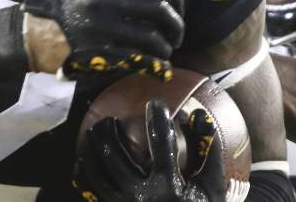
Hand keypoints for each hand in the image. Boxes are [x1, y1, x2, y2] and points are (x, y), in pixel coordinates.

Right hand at [21, 0, 184, 79]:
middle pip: (159, 10)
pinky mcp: (101, 53)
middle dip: (176, 24)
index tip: (177, 6)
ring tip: (166, 48)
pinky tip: (161, 68)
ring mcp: (103, 29)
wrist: (40, 29)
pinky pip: (139, 60)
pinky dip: (157, 66)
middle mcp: (106, 0)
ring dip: (166, 46)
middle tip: (176, 33)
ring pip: (152, 38)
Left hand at [73, 101, 226, 201]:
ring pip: (96, 173)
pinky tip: (83, 160)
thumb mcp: (213, 185)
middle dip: (108, 131)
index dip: (158, 118)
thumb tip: (197, 114)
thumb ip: (207, 150)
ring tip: (94, 132)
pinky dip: (83, 175)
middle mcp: (142, 196)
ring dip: (92, 149)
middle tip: (111, 118)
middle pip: (114, 156)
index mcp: (169, 186)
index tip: (156, 103)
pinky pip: (91, 193)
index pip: (162, 143)